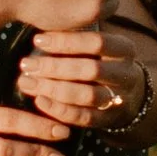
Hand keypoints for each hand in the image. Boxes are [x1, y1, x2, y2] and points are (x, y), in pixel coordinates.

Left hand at [18, 24, 152, 132]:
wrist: (130, 97)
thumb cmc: (102, 63)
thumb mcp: (98, 48)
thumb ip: (75, 40)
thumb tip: (38, 36)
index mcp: (124, 50)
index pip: (96, 42)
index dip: (66, 41)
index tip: (37, 40)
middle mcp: (126, 74)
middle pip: (90, 69)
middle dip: (54, 67)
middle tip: (26, 64)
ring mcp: (119, 99)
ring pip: (87, 95)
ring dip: (54, 89)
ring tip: (26, 82)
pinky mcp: (108, 119)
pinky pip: (83, 117)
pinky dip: (60, 110)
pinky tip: (39, 101)